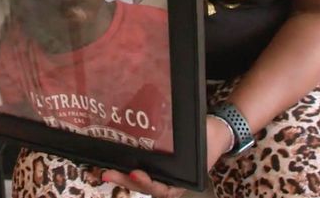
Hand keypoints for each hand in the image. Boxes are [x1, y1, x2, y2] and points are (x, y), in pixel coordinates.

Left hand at [101, 117, 232, 196]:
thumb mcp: (206, 139)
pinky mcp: (155, 165)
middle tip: (108, 173)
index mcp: (184, 181)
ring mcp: (162, 174)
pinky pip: (139, 171)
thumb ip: (195, 139)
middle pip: (145, 187)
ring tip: (104, 171)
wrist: (214, 133)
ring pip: (139, 181)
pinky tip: (112, 163)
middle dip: (125, 181)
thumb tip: (187, 129)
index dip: (148, 183)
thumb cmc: (209, 138)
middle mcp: (170, 182)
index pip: (164, 190)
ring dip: (122, 177)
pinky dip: (125, 169)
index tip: (135, 173)